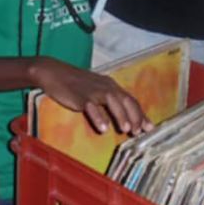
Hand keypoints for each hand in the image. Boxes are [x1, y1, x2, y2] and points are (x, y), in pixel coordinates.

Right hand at [32, 56, 151, 135]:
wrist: (54, 73)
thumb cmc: (75, 85)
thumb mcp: (96, 90)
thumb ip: (109, 103)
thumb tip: (122, 119)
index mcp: (111, 85)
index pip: (130, 99)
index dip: (140, 114)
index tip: (149, 128)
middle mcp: (105, 86)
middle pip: (125, 100)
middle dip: (134, 116)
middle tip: (139, 132)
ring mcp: (93, 90)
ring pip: (111, 101)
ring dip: (120, 115)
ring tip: (126, 130)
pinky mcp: (80, 96)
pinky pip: (91, 106)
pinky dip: (98, 117)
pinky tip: (102, 128)